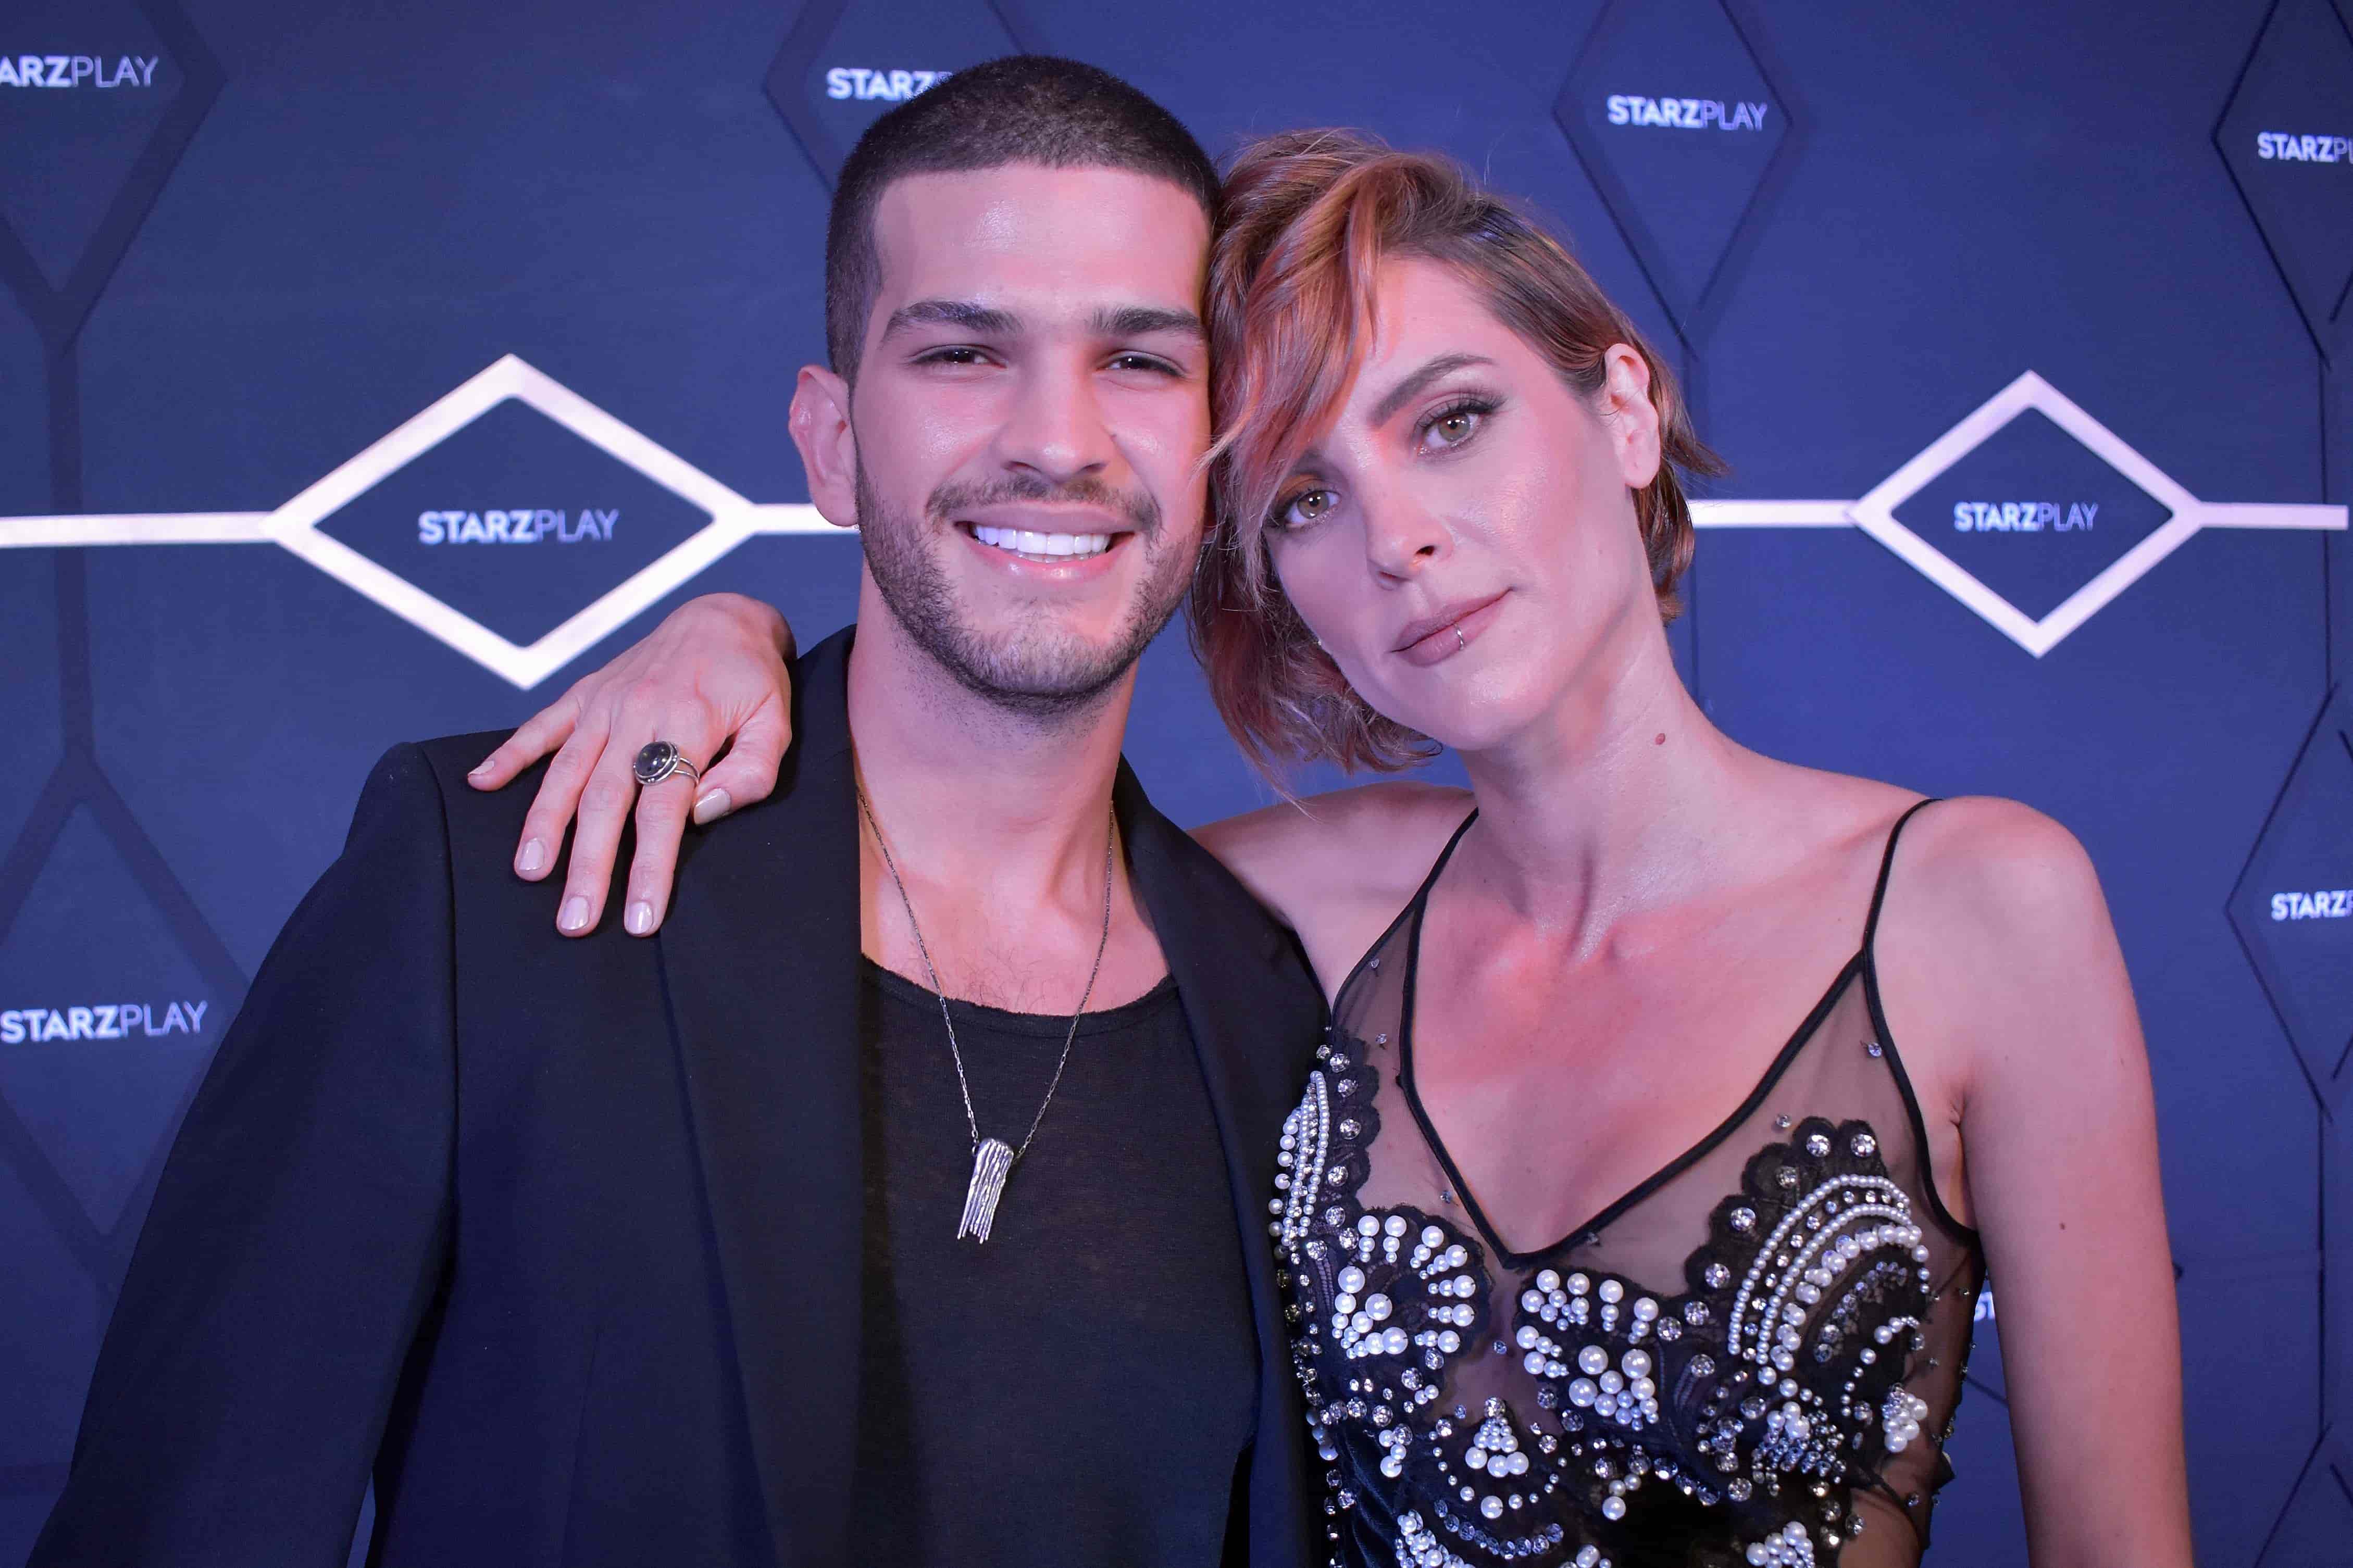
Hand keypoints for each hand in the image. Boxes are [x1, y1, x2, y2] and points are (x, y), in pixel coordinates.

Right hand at [466, 593, 797, 936]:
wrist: (724, 618)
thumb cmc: (753, 681)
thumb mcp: (776, 724)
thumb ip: (750, 773)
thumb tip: (704, 813)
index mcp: (688, 726)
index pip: (663, 811)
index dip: (649, 867)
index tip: (638, 918)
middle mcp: (638, 715)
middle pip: (606, 801)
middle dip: (588, 865)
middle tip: (574, 919)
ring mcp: (605, 704)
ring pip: (566, 772)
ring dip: (544, 824)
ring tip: (529, 870)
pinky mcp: (585, 694)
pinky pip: (541, 725)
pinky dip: (509, 753)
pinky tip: (480, 783)